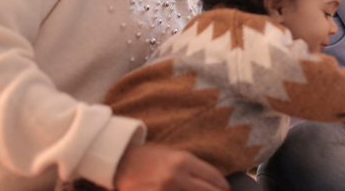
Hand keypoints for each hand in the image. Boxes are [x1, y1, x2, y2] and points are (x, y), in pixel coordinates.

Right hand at [114, 143, 228, 190]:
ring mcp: (165, 190)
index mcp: (184, 160)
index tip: (226, 189)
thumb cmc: (148, 158)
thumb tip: (213, 184)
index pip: (212, 176)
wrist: (119, 161)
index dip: (222, 184)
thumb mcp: (174, 156)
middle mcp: (176, 176)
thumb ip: (193, 169)